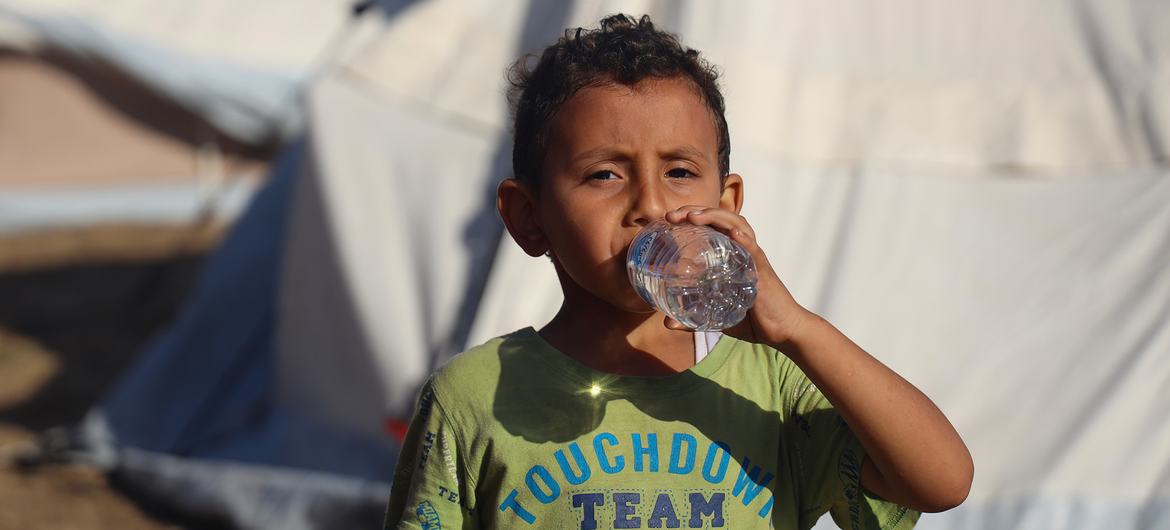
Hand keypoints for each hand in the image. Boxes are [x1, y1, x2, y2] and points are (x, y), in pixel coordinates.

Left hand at [662, 206, 813, 348]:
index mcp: (732, 256)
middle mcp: (743, 251)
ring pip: (737, 226)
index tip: (668, 219)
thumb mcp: (717, 318)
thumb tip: (667, 323)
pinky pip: (755, 251)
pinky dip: (745, 240)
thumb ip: (692, 319)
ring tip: (694, 216)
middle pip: (721, 219)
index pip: (712, 226)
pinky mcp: (764, 272)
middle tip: (671, 215)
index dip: (691, 216)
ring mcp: (754, 259)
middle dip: (695, 211)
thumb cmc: (754, 321)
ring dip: (716, 217)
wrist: (784, 332)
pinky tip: (735, 233)